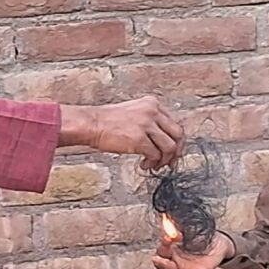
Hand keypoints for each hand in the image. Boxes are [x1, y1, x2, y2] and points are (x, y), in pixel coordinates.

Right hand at [60, 96, 184, 169]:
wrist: (91, 123)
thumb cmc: (108, 121)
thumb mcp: (134, 112)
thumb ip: (151, 122)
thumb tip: (164, 140)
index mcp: (153, 103)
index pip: (175, 123)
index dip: (177, 141)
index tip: (174, 151)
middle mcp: (152, 112)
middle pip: (178, 135)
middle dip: (176, 152)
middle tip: (170, 162)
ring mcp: (146, 125)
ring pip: (169, 147)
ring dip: (164, 160)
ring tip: (154, 164)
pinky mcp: (139, 139)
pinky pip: (155, 155)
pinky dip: (152, 163)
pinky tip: (144, 164)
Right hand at [153, 232, 233, 268]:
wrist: (218, 243)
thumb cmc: (200, 236)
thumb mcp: (188, 230)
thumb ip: (178, 229)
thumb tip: (170, 229)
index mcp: (172, 253)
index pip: (161, 253)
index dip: (162, 246)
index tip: (168, 237)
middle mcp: (177, 264)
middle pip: (164, 268)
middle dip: (160, 264)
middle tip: (156, 259)